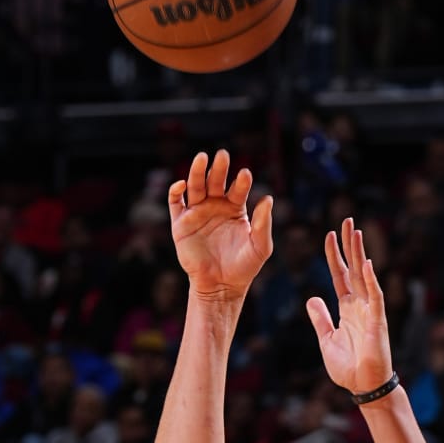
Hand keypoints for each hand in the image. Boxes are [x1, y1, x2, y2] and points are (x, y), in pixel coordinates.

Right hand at [167, 149, 272, 301]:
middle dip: (219, 168)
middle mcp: (215, 206)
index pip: (237, 188)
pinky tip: (182, 184)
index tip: (245, 175)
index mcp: (234, 208)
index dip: (241, 181)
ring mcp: (197, 213)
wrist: (221, 287)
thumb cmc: (243, 268)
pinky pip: (175, 202)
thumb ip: (264, 224)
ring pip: (195, 186)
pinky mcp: (180, 224)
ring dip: (197, 171)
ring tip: (202, 157)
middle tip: (223, 155)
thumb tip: (268, 198)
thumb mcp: (260, 247)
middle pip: (215, 180)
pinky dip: (176, 191)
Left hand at [306, 219, 393, 397]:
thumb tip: (312, 299)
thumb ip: (320, 318)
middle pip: (353, 268)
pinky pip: (375, 297)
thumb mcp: (327, 340)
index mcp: (347, 309)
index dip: (334, 256)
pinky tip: (365, 264)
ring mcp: (370, 311)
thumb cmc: (348, 368)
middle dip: (349, 245)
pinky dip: (370, 281)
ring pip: (364, 276)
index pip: (340, 276)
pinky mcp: (377, 322)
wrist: (363, 387)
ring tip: (355, 232)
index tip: (329, 236)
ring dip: (359, 254)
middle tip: (346, 221)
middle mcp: (359, 305)